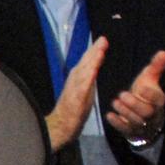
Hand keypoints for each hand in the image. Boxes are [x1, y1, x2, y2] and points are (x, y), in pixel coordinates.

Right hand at [45, 36, 106, 150]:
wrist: (61, 125)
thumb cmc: (74, 107)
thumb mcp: (86, 86)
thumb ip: (91, 72)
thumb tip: (99, 57)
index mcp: (78, 76)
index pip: (87, 60)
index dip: (94, 49)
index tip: (103, 39)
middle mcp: (74, 79)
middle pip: (85, 63)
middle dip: (94, 51)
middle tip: (103, 39)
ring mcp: (74, 89)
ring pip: (83, 72)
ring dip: (91, 61)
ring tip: (100, 50)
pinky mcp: (75, 99)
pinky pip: (82, 87)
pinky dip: (87, 78)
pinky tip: (93, 71)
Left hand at [106, 50, 164, 141]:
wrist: (142, 117)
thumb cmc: (145, 94)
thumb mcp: (149, 80)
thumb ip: (156, 67)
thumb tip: (163, 52)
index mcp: (158, 101)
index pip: (158, 99)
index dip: (150, 95)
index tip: (141, 87)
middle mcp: (153, 115)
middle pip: (147, 112)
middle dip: (134, 104)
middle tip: (121, 94)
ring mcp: (142, 125)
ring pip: (136, 122)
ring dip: (125, 112)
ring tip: (114, 102)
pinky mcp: (132, 132)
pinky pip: (126, 130)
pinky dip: (118, 123)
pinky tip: (109, 115)